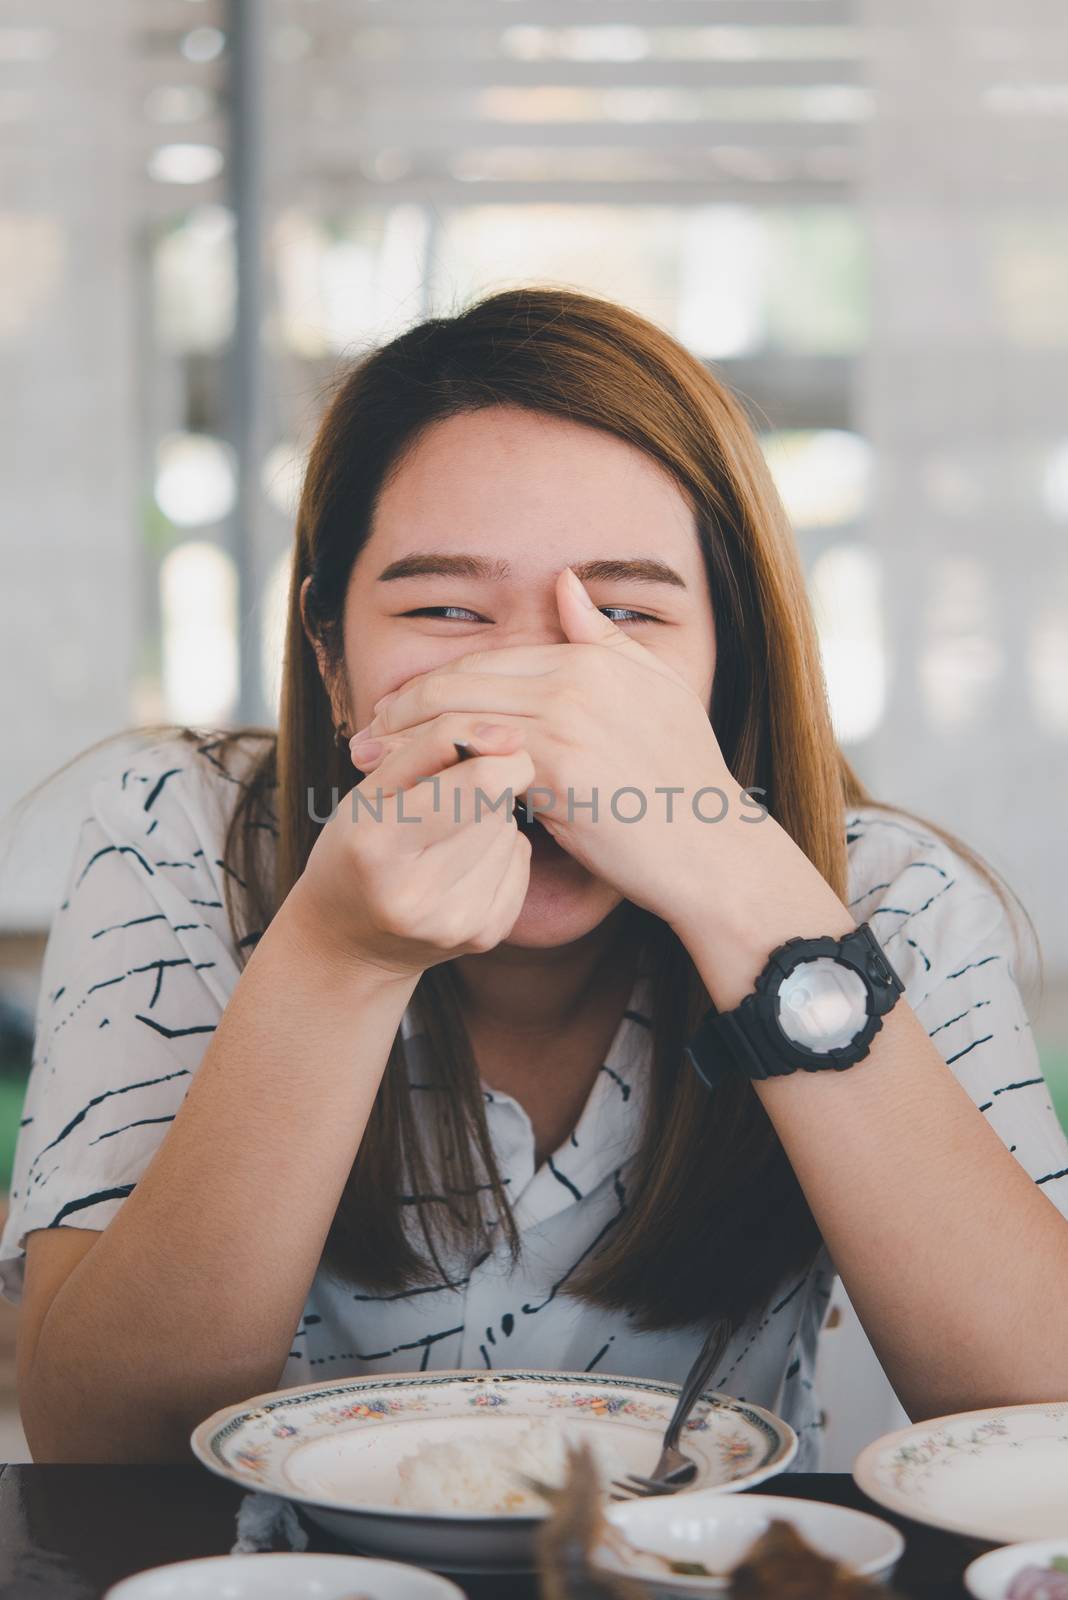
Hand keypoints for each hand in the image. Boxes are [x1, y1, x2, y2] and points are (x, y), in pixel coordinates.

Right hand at [294, 731, 534, 981]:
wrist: (347, 939)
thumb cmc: (356, 848)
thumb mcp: (369, 790)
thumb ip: (431, 747)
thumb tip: (511, 735)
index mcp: (377, 844)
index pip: (477, 783)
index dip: (498, 754)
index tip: (498, 743)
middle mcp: (416, 894)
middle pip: (495, 805)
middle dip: (482, 787)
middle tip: (448, 799)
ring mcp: (454, 922)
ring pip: (509, 831)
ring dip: (489, 821)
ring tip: (445, 838)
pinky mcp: (485, 936)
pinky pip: (520, 862)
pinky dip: (499, 852)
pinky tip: (463, 864)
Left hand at [353, 567, 752, 929]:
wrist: (713, 848)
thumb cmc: (682, 779)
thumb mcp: (656, 690)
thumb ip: (603, 637)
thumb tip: (564, 582)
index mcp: (592, 659)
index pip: (486, 660)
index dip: (430, 684)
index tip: (393, 710)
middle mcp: (576, 680)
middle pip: (461, 684)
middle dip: (401, 710)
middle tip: (363, 738)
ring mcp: (568, 722)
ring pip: (460, 720)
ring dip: (404, 743)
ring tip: (369, 765)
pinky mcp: (561, 771)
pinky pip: (480, 762)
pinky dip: (438, 773)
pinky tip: (410, 792)